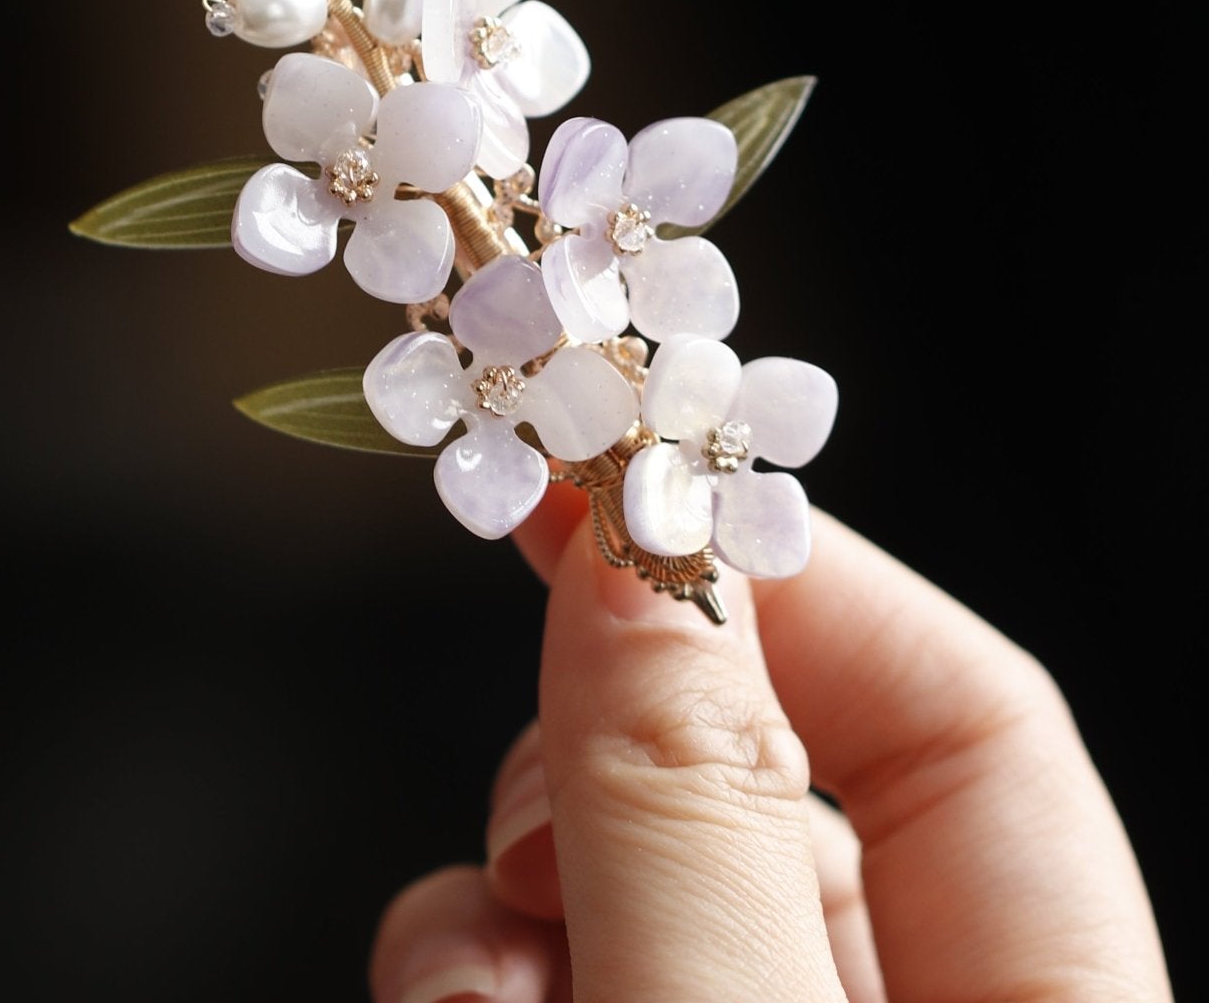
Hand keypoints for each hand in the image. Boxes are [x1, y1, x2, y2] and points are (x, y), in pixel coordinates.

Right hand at [369, 480, 1170, 1001]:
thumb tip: (637, 543)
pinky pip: (545, 970)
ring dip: (501, 901)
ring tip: (473, 994)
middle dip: (599, 771)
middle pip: (756, 785)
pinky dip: (475, 977)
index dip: (786, 583)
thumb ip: (691, 819)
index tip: (600, 487)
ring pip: (618, 876)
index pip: (966, 717)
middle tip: (528, 835)